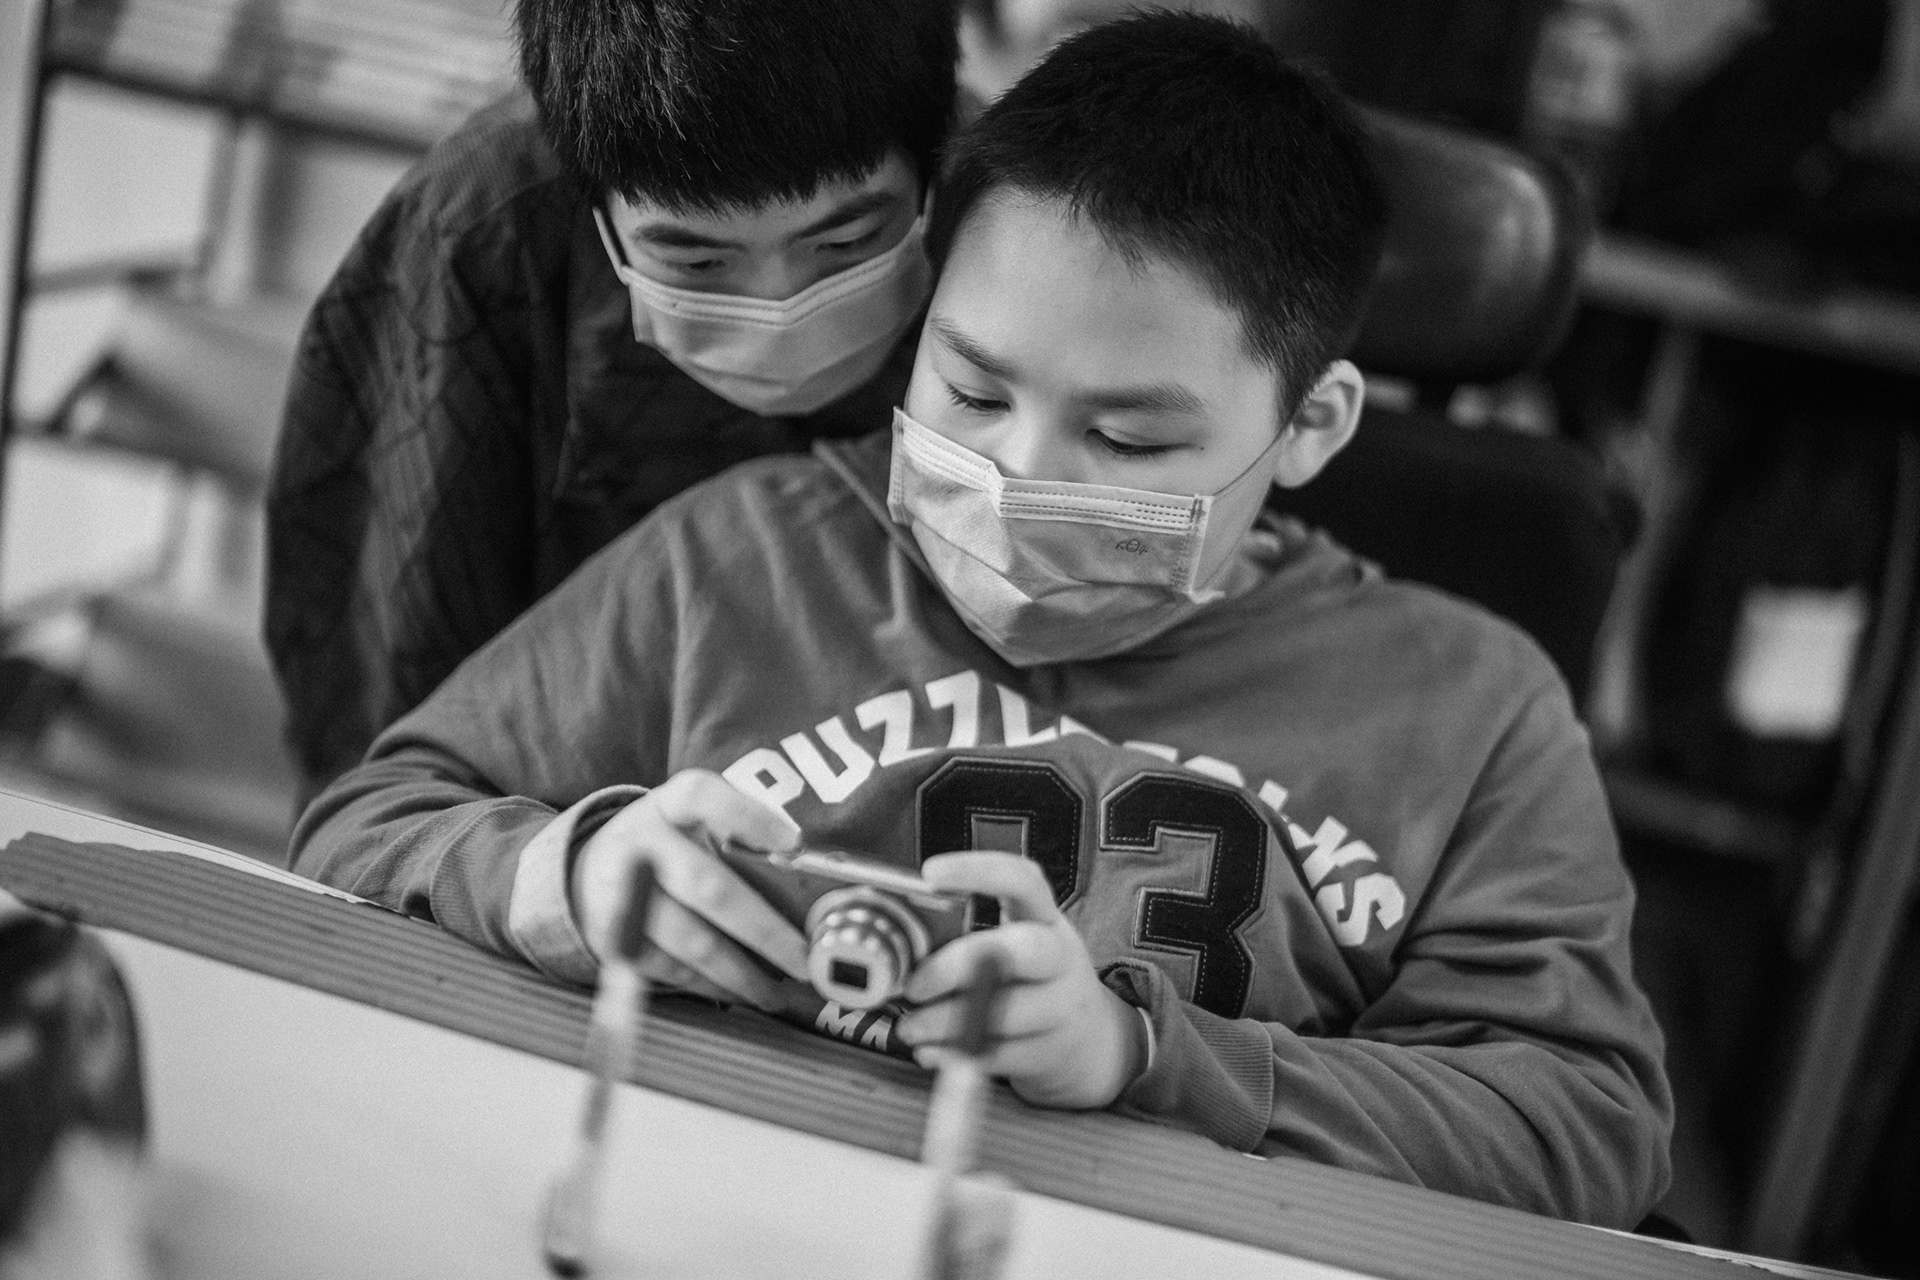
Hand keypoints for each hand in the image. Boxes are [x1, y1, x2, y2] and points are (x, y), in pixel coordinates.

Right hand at [571, 769, 810, 1010]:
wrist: (592, 869)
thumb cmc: (670, 846)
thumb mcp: (693, 822)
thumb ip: (738, 838)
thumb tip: (806, 880)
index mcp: (669, 804)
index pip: (704, 796)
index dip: (750, 818)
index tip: (794, 845)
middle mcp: (640, 842)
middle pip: (707, 886)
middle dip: (764, 930)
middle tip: (804, 958)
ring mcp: (621, 892)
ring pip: (691, 940)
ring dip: (742, 973)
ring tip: (779, 992)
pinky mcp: (611, 937)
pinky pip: (671, 970)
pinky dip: (711, 986)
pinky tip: (741, 993)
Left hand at [895, 852, 1147, 1109]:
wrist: (1088, 1039)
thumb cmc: (1029, 980)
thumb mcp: (1011, 944)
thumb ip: (963, 938)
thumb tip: (896, 945)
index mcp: (1043, 917)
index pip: (1022, 880)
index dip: (979, 871)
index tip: (931, 873)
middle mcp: (1060, 956)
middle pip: (1022, 950)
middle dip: (958, 967)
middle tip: (913, 986)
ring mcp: (1062, 1006)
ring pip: (1006, 1013)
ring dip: (945, 1023)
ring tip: (909, 1027)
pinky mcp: (1052, 1050)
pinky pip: (1000, 1055)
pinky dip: (955, 1055)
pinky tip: (930, 1051)